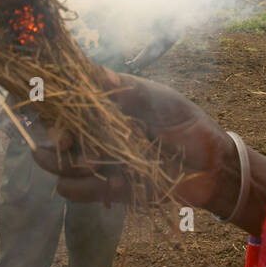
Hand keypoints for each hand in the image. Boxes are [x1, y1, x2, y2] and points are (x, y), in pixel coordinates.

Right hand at [32, 69, 235, 210]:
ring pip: (60, 169)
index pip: (66, 108)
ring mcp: (100, 163)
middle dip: (54, 143)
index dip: (54, 113)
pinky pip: (79, 192)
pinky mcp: (109, 190)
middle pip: (56, 140)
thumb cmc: (187, 124)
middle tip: (66, 143)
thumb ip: (129, 90)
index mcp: (105, 110)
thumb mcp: (161, 99)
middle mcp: (96, 135)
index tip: (59, 118)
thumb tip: (99, 74)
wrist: (212, 163)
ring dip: (69, 168)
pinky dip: (90, 189)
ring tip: (92, 165)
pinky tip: (118, 183)